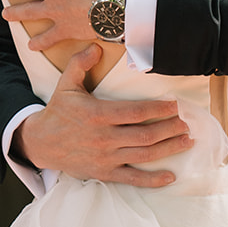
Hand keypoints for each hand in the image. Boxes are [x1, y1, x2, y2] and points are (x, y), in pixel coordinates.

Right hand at [15, 43, 191, 186]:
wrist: (40, 143)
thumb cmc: (58, 112)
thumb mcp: (66, 85)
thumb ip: (80, 64)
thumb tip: (96, 46)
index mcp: (97, 115)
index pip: (134, 112)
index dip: (158, 109)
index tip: (175, 106)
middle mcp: (104, 138)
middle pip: (145, 135)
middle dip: (170, 129)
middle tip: (187, 123)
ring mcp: (105, 158)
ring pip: (144, 155)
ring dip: (169, 149)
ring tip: (187, 141)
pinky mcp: (104, 173)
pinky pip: (132, 179)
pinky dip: (153, 180)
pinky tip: (171, 176)